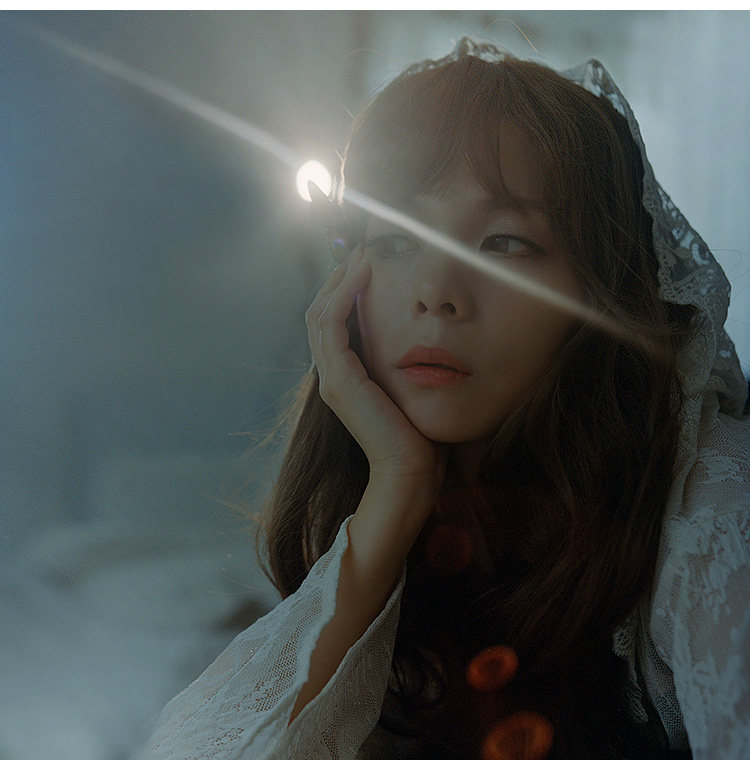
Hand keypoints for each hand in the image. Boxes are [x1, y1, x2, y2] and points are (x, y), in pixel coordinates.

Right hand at [305, 247, 445, 495]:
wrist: (412, 472)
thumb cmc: (418, 436)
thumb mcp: (408, 389)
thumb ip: (402, 364)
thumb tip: (421, 336)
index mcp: (344, 378)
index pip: (333, 322)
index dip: (344, 289)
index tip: (367, 262)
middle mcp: (331, 376)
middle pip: (320, 312)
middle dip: (339, 278)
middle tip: (361, 248)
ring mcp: (331, 379)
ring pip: (320, 313)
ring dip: (339, 280)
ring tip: (361, 253)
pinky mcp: (339, 381)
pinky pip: (331, 325)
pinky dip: (343, 295)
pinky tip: (362, 274)